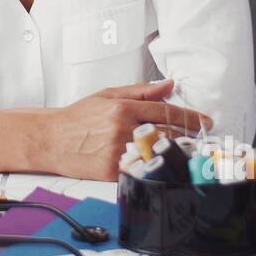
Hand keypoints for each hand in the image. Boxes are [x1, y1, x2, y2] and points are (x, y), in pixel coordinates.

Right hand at [38, 78, 212, 180]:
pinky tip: (165, 165)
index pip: (166, 111)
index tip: (204, 121)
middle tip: (202, 138)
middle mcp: (122, 128)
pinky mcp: (112, 170)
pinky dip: (155, 167)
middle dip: (189, 136)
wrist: (50, 139)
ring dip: (177, 152)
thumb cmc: (78, 118)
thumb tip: (168, 85)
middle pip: (167, 133)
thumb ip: (140, 91)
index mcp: (122, 108)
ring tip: (190, 152)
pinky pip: (141, 168)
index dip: (190, 117)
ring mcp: (117, 151)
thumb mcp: (107, 95)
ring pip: (157, 152)